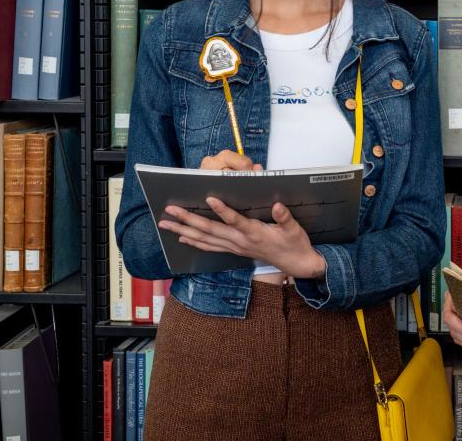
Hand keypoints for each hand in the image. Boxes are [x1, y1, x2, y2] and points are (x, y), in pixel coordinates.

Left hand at [154, 151, 327, 278]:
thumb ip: (285, 217)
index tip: (209, 198)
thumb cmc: (294, 243)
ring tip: (166, 223)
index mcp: (255, 233)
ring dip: (184, 230)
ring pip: (205, 239)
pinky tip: (182, 236)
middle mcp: (240, 241)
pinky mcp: (234, 250)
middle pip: (210, 230)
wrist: (296, 264)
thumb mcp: (295, 229)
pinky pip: (209, 247)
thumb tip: (277, 205)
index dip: (222, 210)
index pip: (235, 220)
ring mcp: (235, 247)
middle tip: (170, 210)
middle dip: (188, 219)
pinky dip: (194, 241)